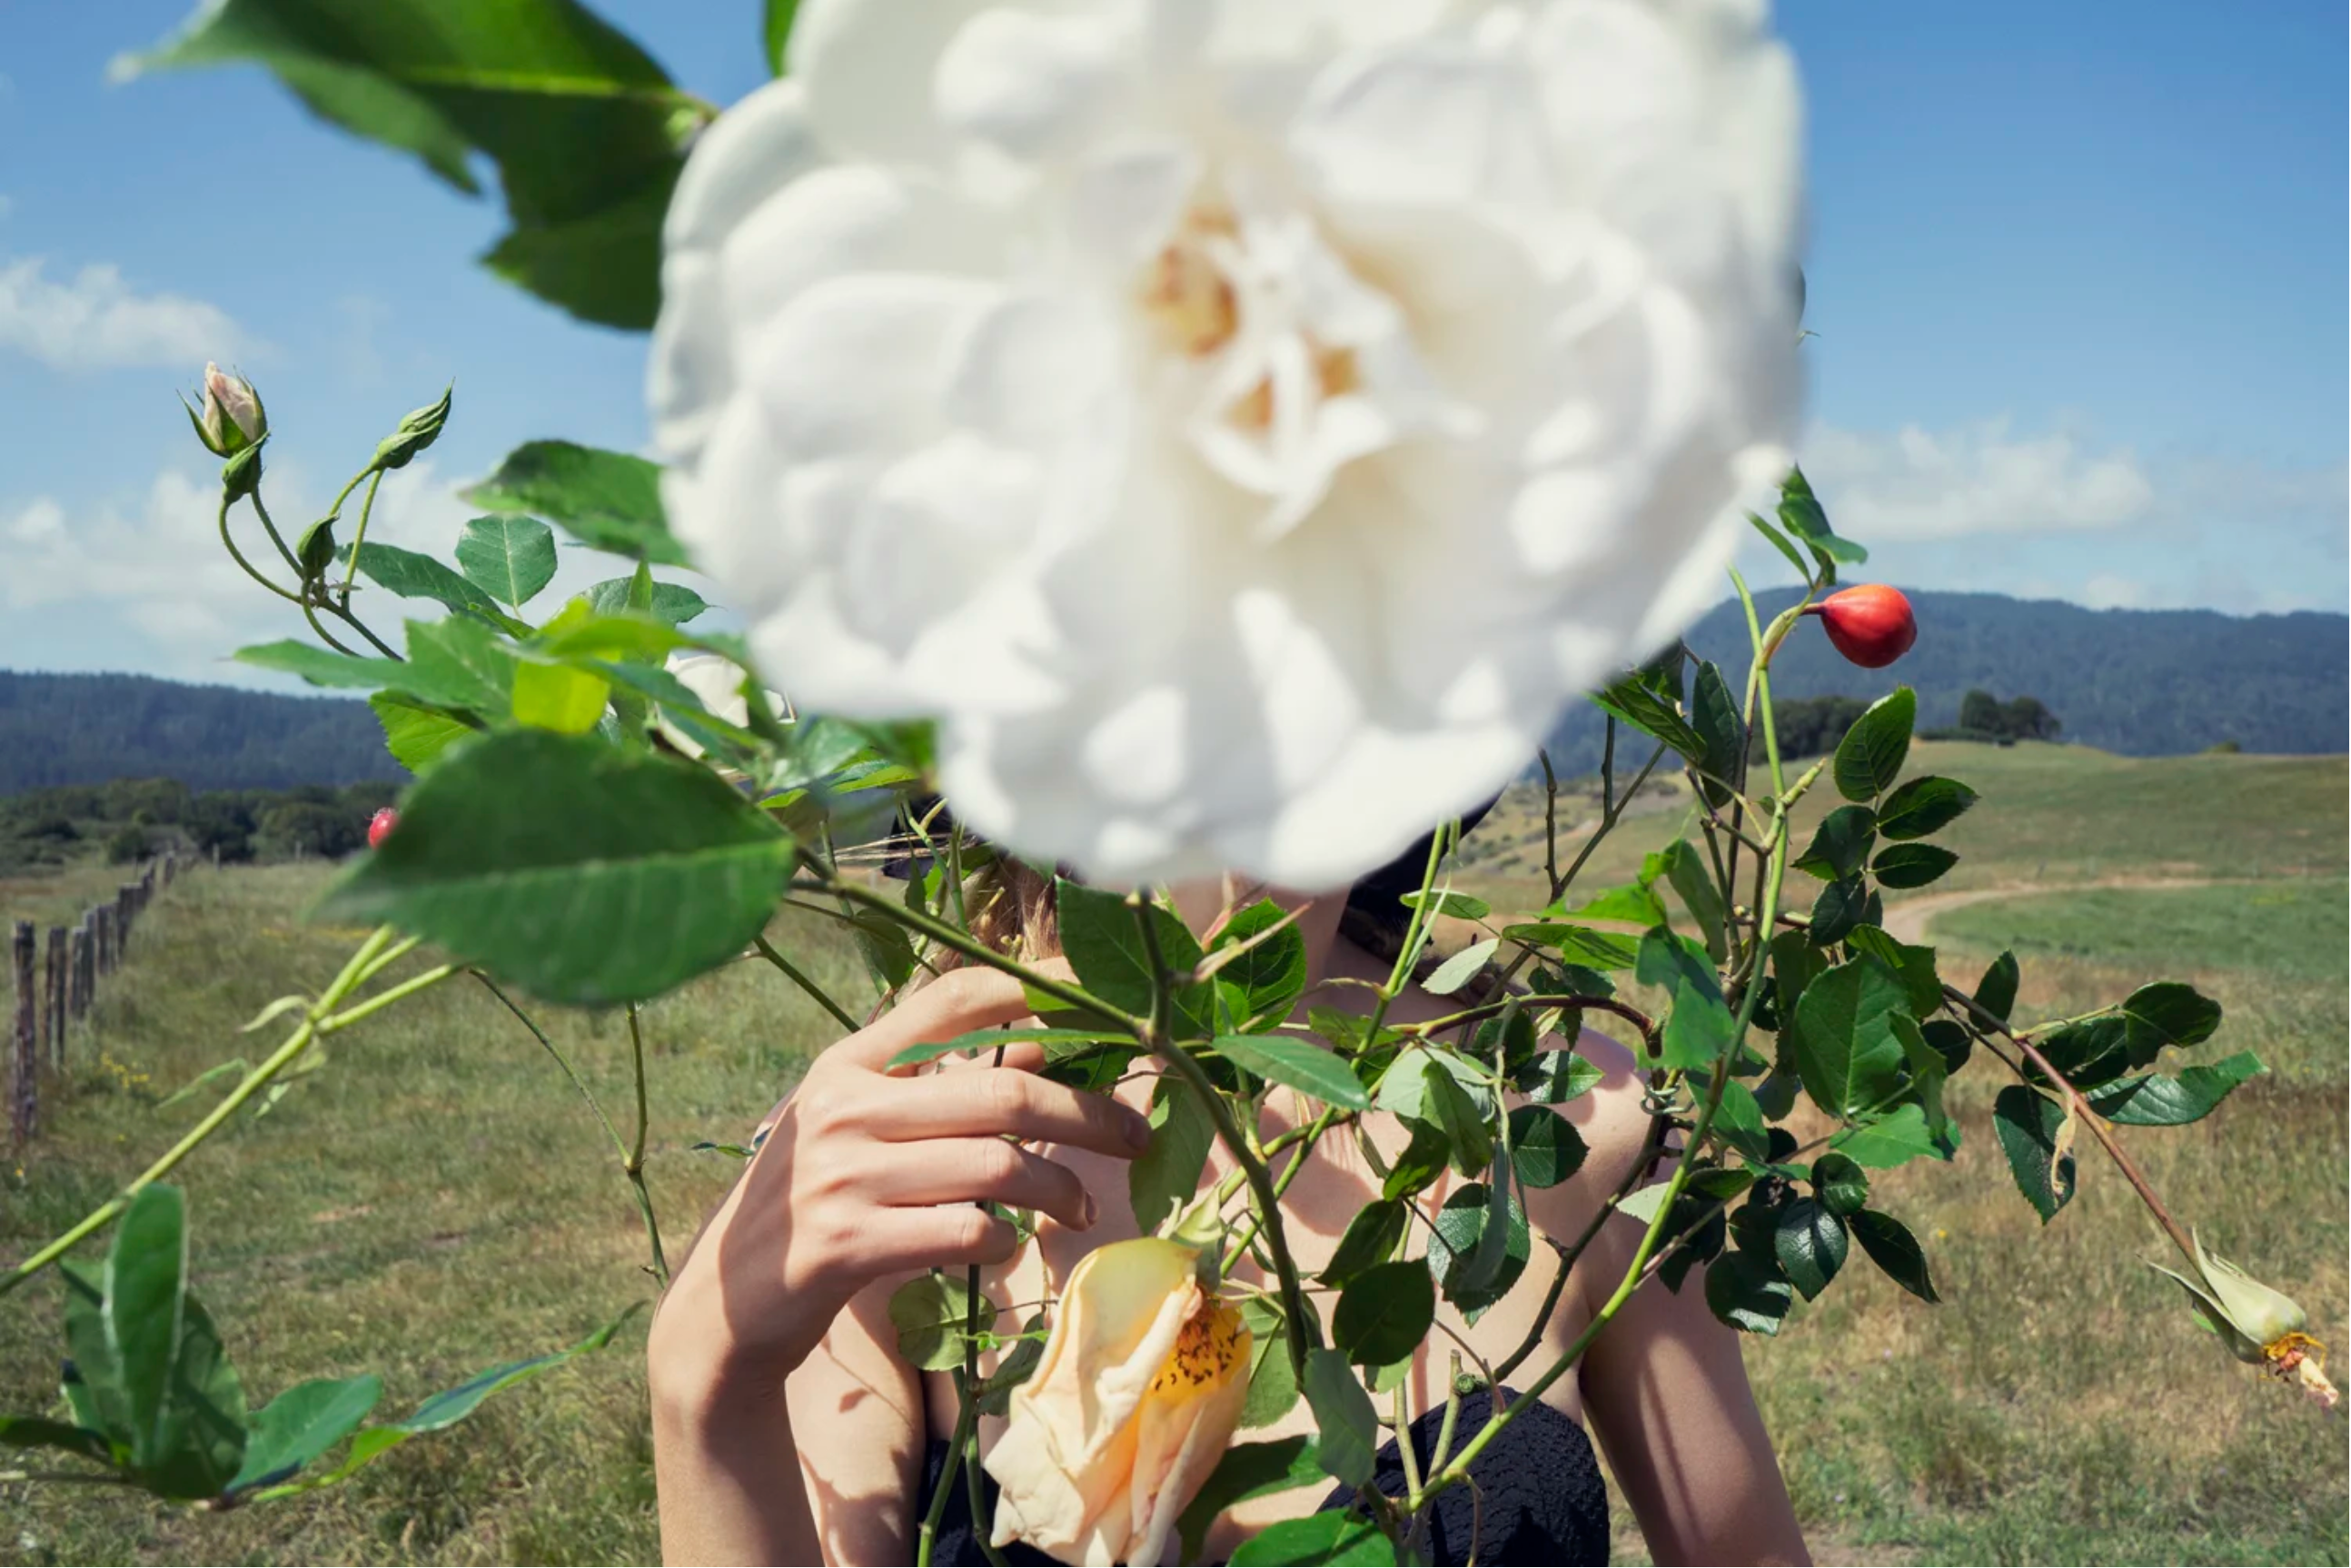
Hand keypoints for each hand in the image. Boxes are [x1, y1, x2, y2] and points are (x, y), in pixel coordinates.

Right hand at [648, 964, 1151, 1406]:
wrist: (724, 1306)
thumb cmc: (814, 1202)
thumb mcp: (862, 1126)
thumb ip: (942, 1084)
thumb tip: (1045, 1040)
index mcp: (848, 1061)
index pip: (956, 999)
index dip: (1040, 988)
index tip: (1104, 998)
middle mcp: (843, 1106)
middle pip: (1002, 1091)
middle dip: (1087, 1114)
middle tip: (1135, 1136)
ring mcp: (841, 1175)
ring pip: (995, 1165)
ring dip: (1057, 1190)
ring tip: (1080, 1209)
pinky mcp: (846, 1245)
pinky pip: (963, 1231)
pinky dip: (1004, 1240)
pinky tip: (1006, 1247)